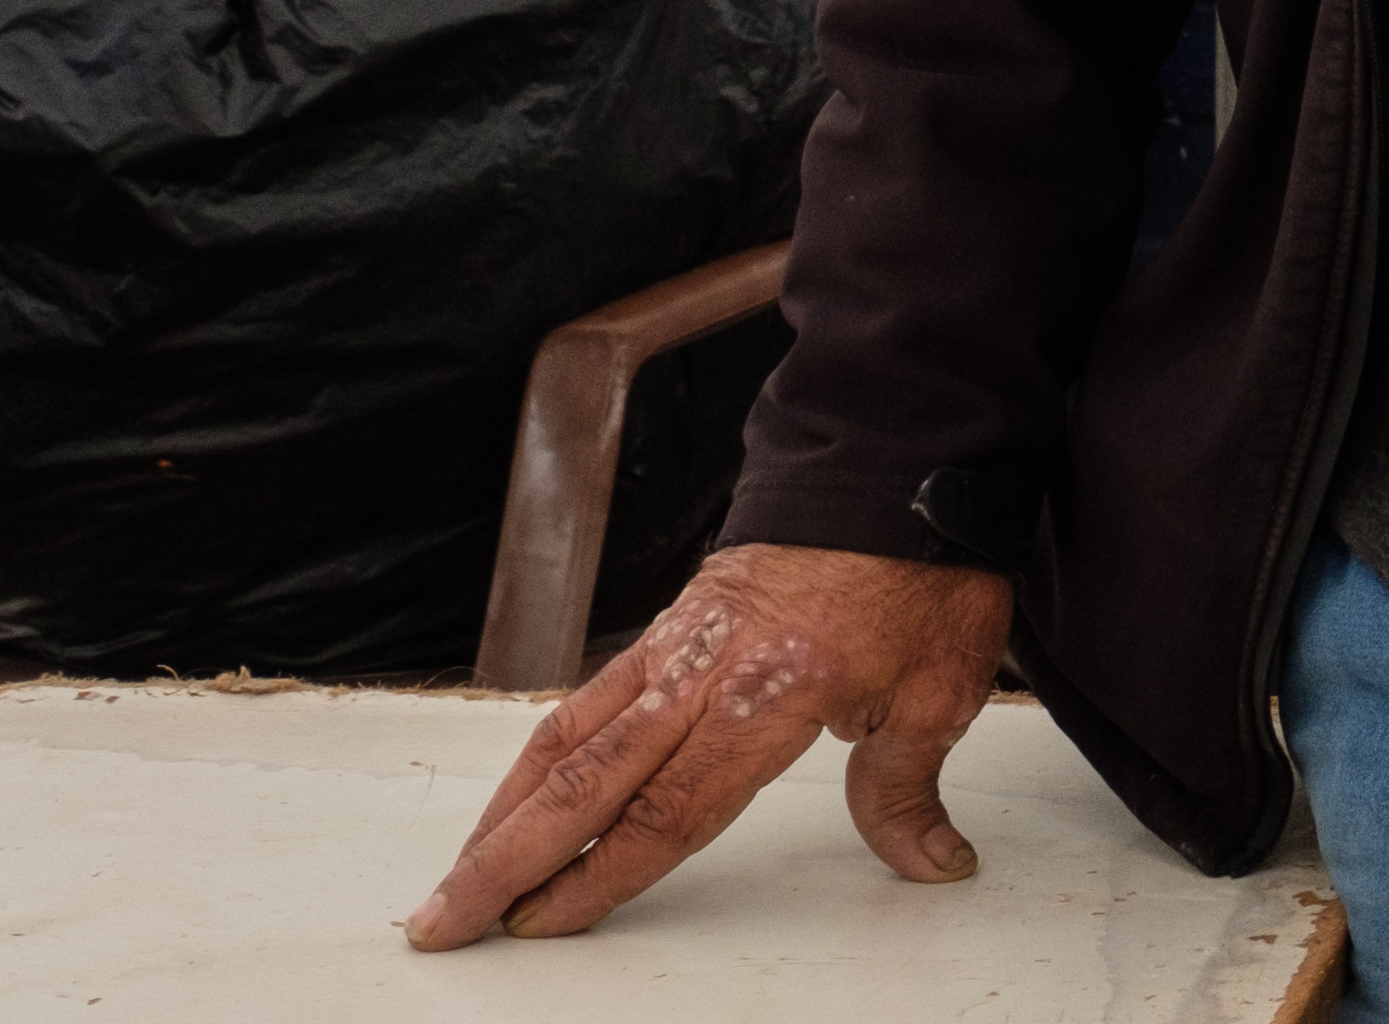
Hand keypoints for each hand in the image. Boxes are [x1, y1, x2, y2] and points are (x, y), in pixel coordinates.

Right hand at [401, 543, 1014, 947]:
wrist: (899, 461)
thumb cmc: (921, 572)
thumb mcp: (944, 686)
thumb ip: (908, 787)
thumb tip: (932, 862)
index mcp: (769, 696)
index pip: (666, 812)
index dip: (600, 879)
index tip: (542, 927)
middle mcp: (703, 671)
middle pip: (585, 783)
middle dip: (506, 860)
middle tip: (444, 919)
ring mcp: (676, 645)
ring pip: (567, 738)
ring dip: (505, 811)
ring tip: (461, 873)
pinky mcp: (670, 623)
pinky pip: (588, 699)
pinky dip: (543, 754)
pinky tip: (522, 793)